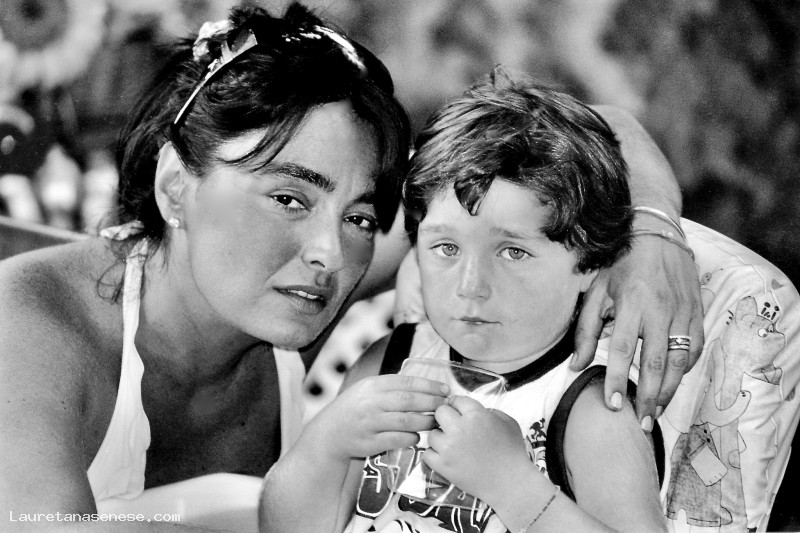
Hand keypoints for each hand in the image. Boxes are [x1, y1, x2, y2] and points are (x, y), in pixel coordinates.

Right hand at [307, 374, 448, 461]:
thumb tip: (426, 386)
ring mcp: (370, 423)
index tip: (445, 389)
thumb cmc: (356, 409)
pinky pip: (397, 440)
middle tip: (446, 406)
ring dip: (425, 422)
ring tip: (436, 422)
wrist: (330, 433)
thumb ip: (392, 387)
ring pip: (406, 421)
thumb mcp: (368, 390)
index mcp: (373, 385)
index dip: (430, 385)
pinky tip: (417, 436)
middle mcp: (371, 402)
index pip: (407, 382)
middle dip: (432, 403)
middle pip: (409, 401)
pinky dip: (411, 438)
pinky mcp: (369, 443)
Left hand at [422, 396, 530, 504]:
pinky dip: (435, 455)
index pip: (456, 400)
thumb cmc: (513, 452)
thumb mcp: (508, 422)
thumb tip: (474, 411)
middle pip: (440, 412)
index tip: (459, 411)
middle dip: (447, 418)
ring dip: (441, 438)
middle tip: (455, 427)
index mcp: (476, 414)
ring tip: (452, 445)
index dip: (458, 405)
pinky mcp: (442, 465)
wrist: (510, 483)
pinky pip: (427, 453)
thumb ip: (489, 411)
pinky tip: (446, 457)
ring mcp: (448, 447)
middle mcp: (459, 428)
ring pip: (432, 434)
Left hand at [571, 228, 702, 426]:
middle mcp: (659, 309)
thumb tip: (575, 365)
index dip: (617, 380)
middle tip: (640, 422)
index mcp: (631, 303)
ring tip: (655, 411)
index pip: (622, 350)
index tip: (612, 405)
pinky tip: (673, 382)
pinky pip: (694, 347)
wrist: (656, 231)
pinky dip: (684, 369)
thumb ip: (586, 330)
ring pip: (679, 360)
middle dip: (648, 396)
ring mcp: (682, 311)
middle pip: (655, 362)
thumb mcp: (596, 291)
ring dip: (669, 389)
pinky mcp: (696, 311)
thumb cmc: (621, 263)